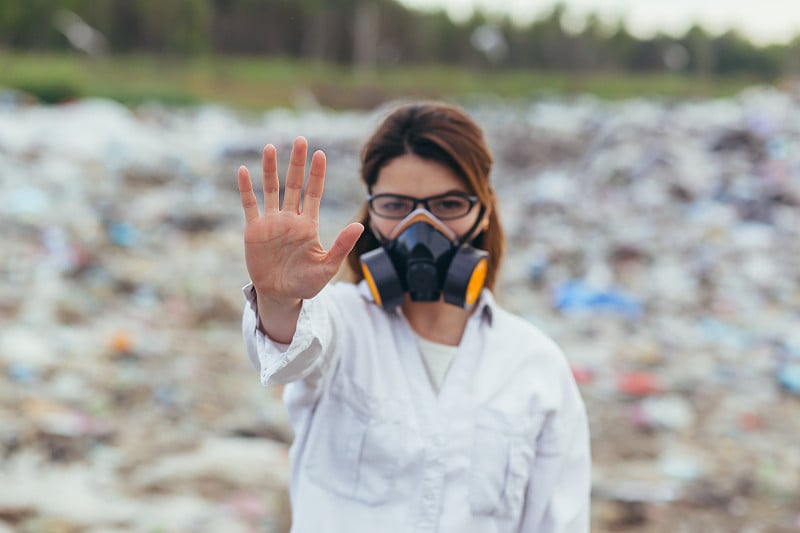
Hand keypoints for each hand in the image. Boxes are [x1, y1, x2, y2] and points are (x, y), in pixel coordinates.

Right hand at [237, 137, 363, 305]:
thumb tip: (360, 225)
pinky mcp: (254, 230)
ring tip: (270, 147)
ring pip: (271, 189)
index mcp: (308, 224)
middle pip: (294, 184)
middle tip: (301, 140)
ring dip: (270, 169)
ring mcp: (271, 222)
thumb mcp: (327, 267)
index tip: (320, 154)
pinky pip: (249, 205)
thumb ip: (341, 246)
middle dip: (297, 163)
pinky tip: (243, 171)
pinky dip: (246, 189)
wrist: (280, 295)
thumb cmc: (306, 283)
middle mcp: (290, 218)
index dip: (317, 174)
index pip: (314, 193)